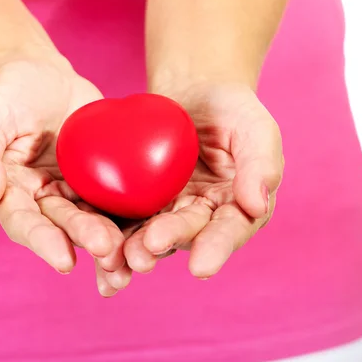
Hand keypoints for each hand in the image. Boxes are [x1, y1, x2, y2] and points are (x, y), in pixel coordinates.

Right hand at [0, 56, 131, 294]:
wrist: (44, 75)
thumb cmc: (9, 93)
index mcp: (12, 194)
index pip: (24, 222)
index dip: (43, 241)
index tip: (64, 261)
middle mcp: (44, 201)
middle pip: (65, 226)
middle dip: (86, 240)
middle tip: (109, 251)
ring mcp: (75, 193)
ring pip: (95, 221)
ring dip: (113, 241)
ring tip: (134, 257)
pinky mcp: (102, 181)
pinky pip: (118, 201)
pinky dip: (133, 220)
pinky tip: (153, 234)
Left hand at [124, 82, 283, 277]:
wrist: (194, 92)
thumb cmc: (231, 108)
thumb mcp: (255, 127)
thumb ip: (262, 163)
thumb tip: (257, 206)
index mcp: (236, 206)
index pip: (229, 230)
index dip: (216, 248)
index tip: (201, 268)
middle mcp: (203, 216)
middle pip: (186, 233)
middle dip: (168, 241)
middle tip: (149, 248)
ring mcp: (169, 210)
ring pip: (152, 233)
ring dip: (138, 247)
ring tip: (122, 256)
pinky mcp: (141, 201)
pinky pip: (127, 216)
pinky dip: (114, 232)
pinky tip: (99, 247)